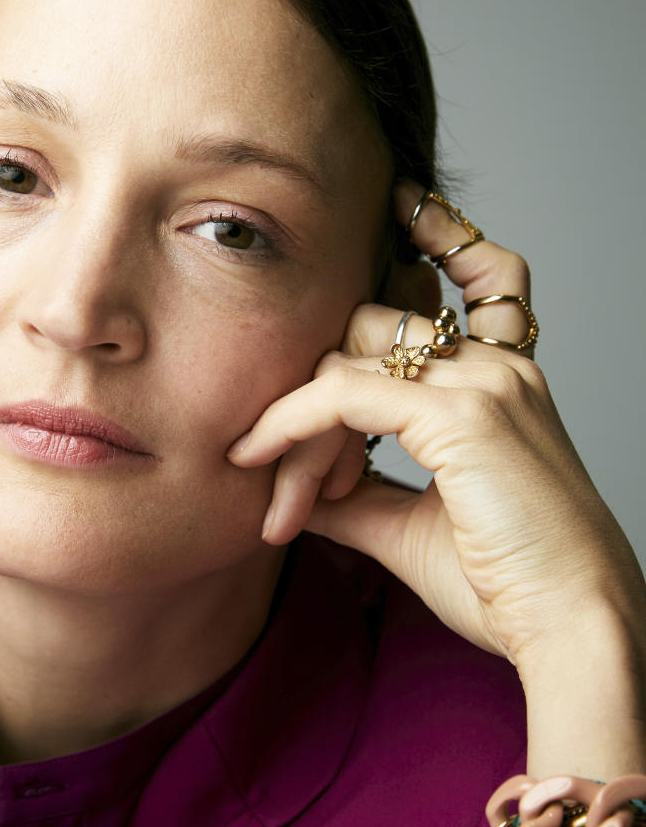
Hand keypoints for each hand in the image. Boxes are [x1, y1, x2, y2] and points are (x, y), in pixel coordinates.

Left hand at [226, 182, 645, 670]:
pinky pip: (341, 391)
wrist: (571, 626)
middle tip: (276, 480)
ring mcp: (483, 380)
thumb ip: (351, 494)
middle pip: (369, 326)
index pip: (479, 275)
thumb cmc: (507, 583)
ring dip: (293, 424)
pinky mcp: (461, 412)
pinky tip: (255, 456)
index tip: (404, 201)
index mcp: (505, 378)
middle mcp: (497, 365)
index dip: (443, 233)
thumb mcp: (411, 526)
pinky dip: (290, 422)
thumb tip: (291, 487)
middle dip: (311, 393)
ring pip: (347, 356)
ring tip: (271, 496)